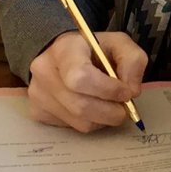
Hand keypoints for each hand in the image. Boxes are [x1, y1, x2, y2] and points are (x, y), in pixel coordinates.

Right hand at [26, 31, 146, 131]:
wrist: (59, 54)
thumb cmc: (90, 49)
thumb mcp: (118, 43)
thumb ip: (133, 61)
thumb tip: (131, 91)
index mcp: (64, 49)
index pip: (81, 77)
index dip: (108, 90)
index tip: (125, 92)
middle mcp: (44, 71)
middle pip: (81, 106)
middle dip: (110, 112)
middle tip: (123, 108)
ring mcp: (38, 94)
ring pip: (79, 122)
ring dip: (102, 119)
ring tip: (108, 106)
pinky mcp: (37, 111)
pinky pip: (70, 128)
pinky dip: (88, 122)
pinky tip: (91, 108)